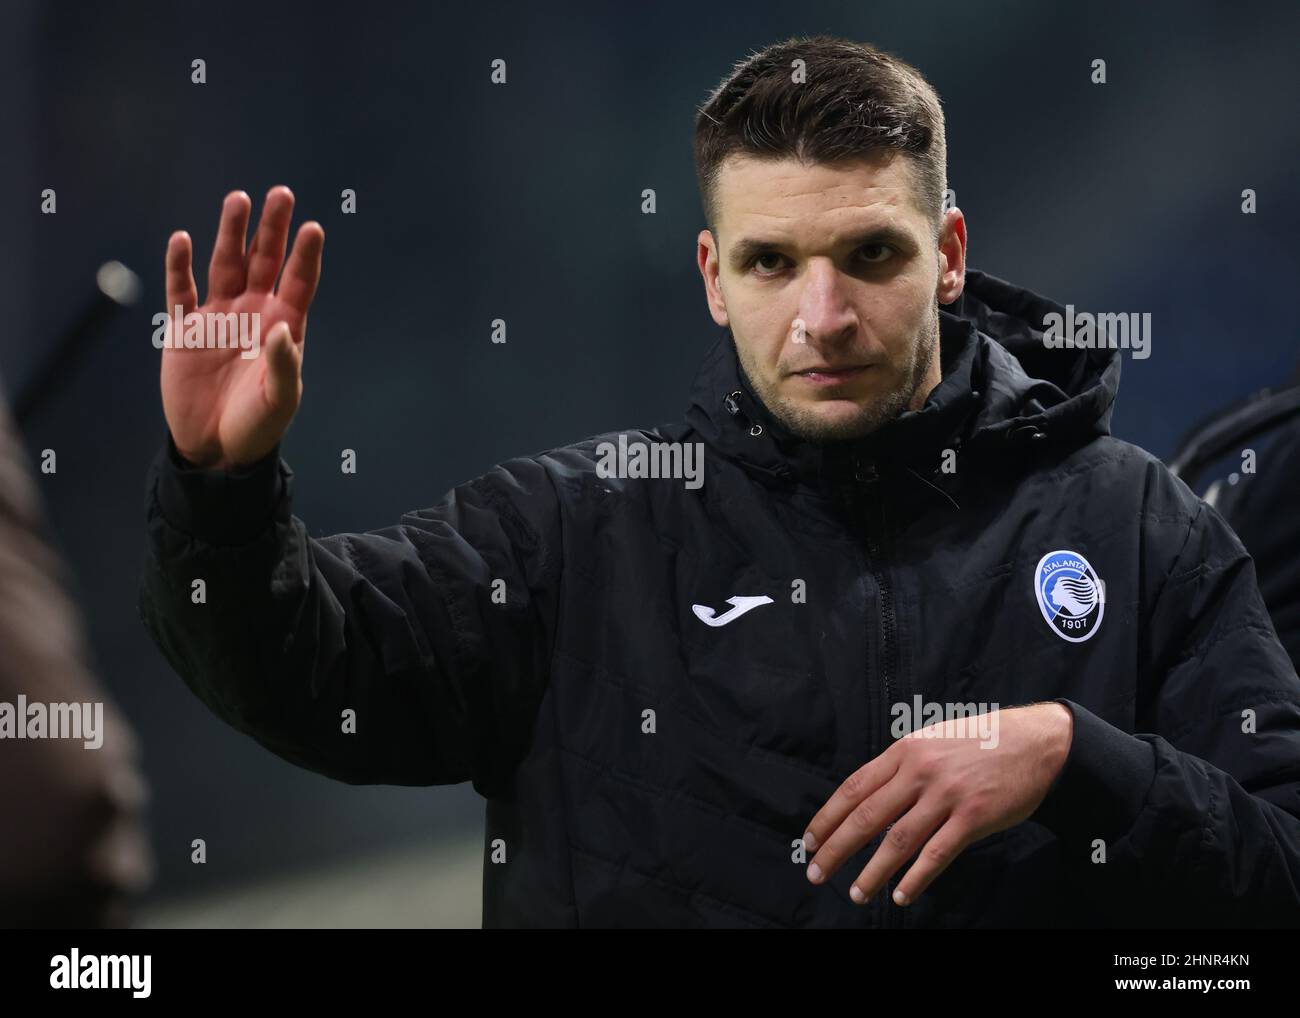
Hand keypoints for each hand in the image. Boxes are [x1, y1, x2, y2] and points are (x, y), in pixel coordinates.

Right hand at [160, 186, 323, 468]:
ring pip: (225, 264)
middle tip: (279, 193)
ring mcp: (218, 316)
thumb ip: (284, 363)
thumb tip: (282, 326)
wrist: (216, 448)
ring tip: (238, 199)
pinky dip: (179, 265)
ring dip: (230, 233)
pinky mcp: (185, 328)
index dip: (305, 255)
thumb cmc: (258, 425)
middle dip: (270, 229)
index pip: (298, 282)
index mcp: (283, 326)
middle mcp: (253, 312)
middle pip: (263, 261)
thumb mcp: (279, 400)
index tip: (313, 227)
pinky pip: (181, 290)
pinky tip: (183, 239)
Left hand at [802, 702, 1072, 906]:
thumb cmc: (979, 742)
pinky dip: (916, 878)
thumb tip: (868, 799)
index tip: (810, 841)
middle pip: (867, 816)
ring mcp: (947, 795)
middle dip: (837, 848)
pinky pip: (937, 853)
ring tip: (855, 893)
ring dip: (873, 872)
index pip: (854, 788)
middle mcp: (920, 771)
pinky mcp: (973, 817)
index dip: (828, 818)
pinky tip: (901, 895)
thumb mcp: (931, 740)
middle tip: (816, 873)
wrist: (1035, 742)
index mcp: (905, 751)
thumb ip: (901, 767)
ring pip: (898, 840)